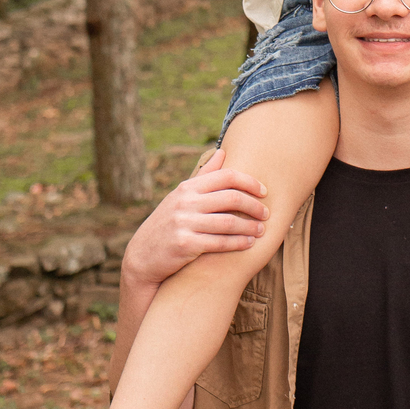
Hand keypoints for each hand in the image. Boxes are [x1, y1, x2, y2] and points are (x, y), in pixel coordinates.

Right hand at [122, 150, 268, 287]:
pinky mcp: (185, 245)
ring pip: (229, 222)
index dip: (250, 182)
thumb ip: (204, 175)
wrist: (142, 257)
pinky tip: (249, 244)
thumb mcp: (181, 196)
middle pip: (232, 198)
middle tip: (267, 213)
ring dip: (250, 226)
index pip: (226, 176)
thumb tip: (222, 151)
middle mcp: (186, 202)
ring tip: (261, 230)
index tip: (264, 191)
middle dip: (254, 206)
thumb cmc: (168, 223)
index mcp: (187, 188)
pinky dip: (238, 243)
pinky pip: (220, 242)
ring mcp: (184, 223)